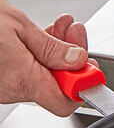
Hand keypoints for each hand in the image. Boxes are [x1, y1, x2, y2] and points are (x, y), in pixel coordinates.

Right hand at [0, 0, 89, 115]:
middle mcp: (10, 90)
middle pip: (57, 84)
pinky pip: (28, 70)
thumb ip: (51, 48)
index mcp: (20, 80)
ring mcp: (3, 87)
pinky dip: (40, 52)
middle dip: (72, 57)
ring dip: (57, 50)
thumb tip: (78, 61)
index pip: (64, 102)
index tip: (92, 69)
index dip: (82, 85)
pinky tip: (44, 33)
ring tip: (62, 26)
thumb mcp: (19, 27)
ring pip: (44, 74)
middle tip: (76, 34)